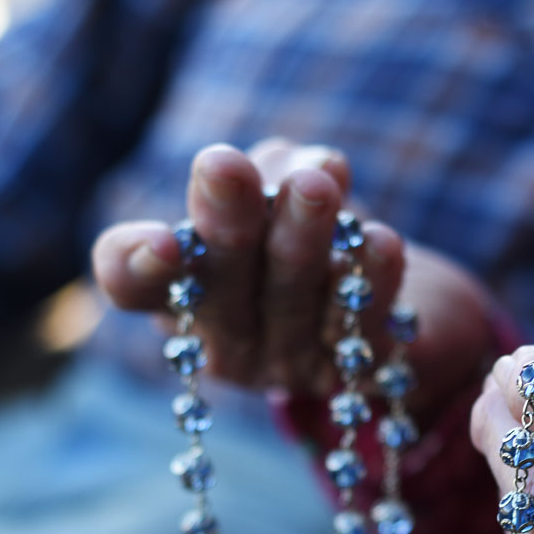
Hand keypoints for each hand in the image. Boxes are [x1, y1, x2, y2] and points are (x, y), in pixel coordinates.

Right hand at [92, 139, 495, 418]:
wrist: (401, 307)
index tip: (163, 241)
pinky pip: (363, 323)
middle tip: (225, 166)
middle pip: (218, 287)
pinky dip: (372, 278)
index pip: (132, 284)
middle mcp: (230, 337)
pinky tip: (382, 241)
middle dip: (224, 223)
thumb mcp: (276, 190)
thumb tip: (300, 166)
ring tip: (315, 185)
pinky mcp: (363, 368)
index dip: (133, 266)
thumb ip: (273, 173)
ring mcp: (294, 360)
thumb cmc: (307, 232)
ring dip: (300, 240)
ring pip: (290, 299)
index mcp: (182, 292)